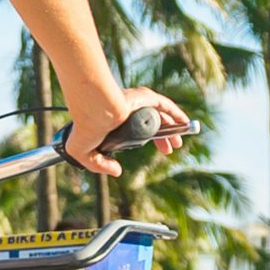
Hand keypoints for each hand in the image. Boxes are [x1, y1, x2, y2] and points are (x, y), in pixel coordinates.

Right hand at [65, 88, 190, 173]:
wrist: (91, 111)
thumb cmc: (85, 128)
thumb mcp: (85, 154)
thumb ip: (99, 166)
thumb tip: (117, 171)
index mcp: (117, 121)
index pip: (139, 131)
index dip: (148, 141)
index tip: (155, 150)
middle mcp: (129, 111)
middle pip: (152, 124)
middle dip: (162, 138)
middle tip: (169, 151)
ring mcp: (138, 103)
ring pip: (160, 115)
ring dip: (171, 129)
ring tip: (178, 143)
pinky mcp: (145, 97)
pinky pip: (165, 105)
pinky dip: (176, 113)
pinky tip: (184, 122)